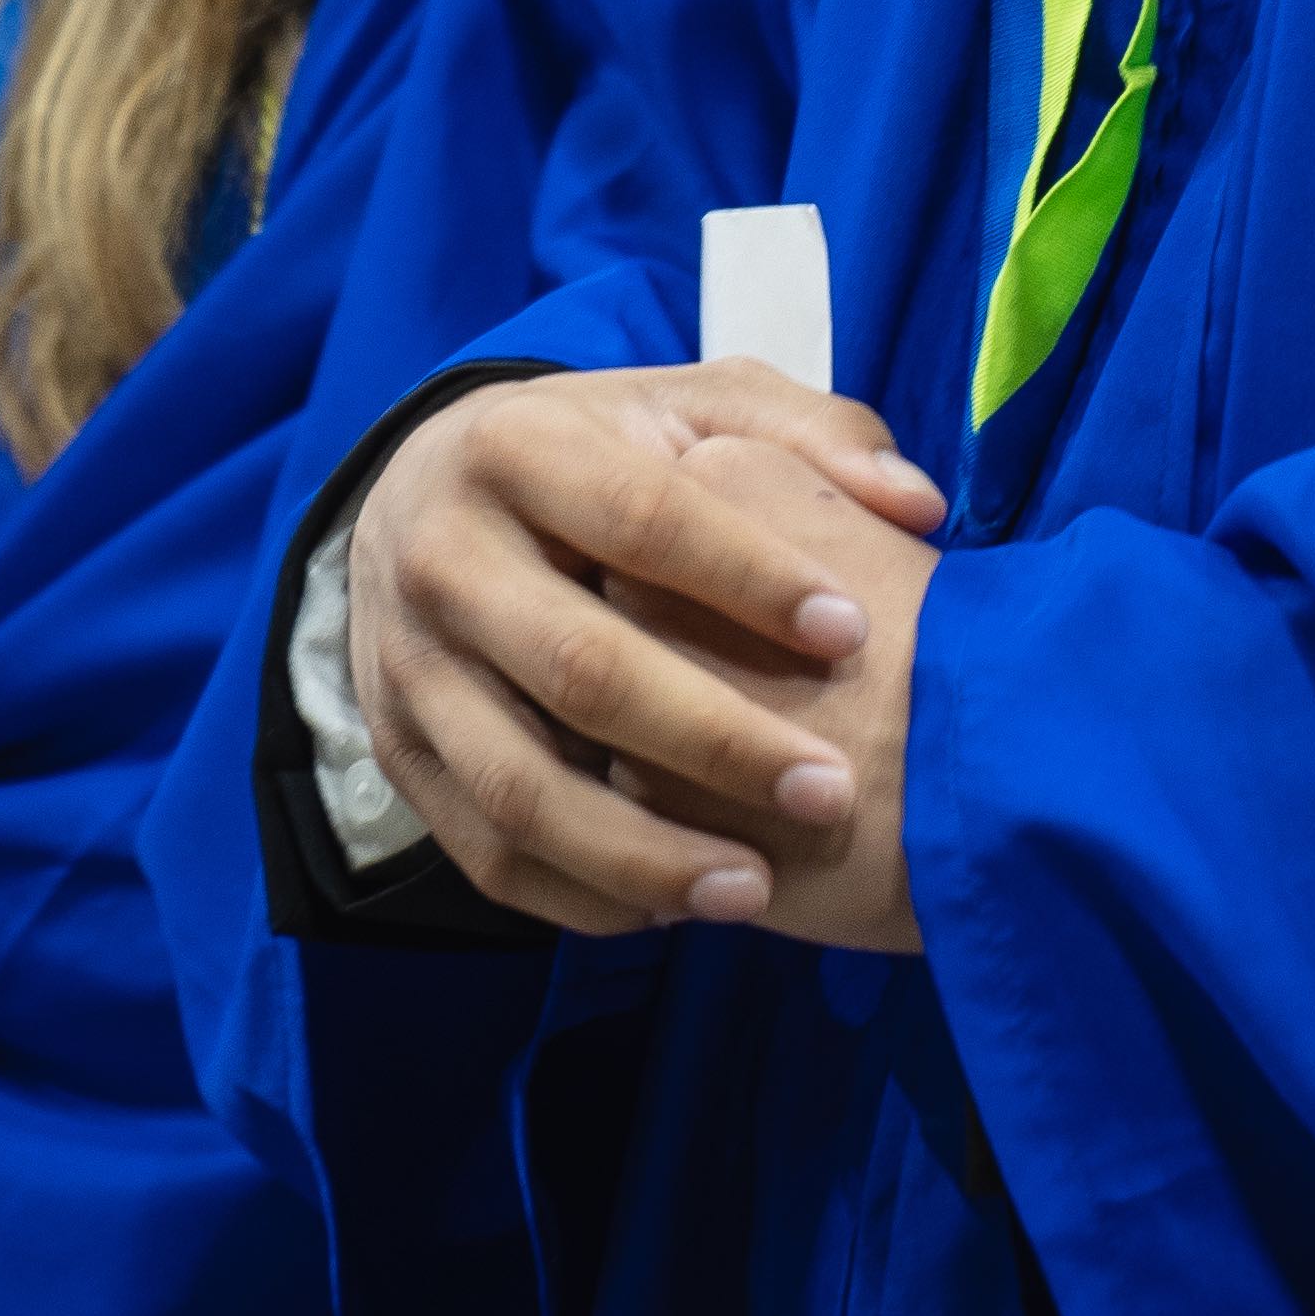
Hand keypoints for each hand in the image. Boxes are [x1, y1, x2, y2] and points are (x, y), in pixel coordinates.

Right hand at [346, 363, 944, 938]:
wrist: (420, 499)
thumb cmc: (595, 458)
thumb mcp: (687, 409)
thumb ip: (808, 433)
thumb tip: (915, 502)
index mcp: (516, 447)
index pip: (639, 518)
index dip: (750, 576)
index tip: (858, 632)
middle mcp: (441, 557)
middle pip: (578, 667)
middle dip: (714, 738)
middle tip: (831, 790)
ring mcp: (407, 668)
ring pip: (520, 788)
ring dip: (644, 854)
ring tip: (756, 889)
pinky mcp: (399, 757)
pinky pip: (487, 856)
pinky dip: (584, 896)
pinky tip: (680, 906)